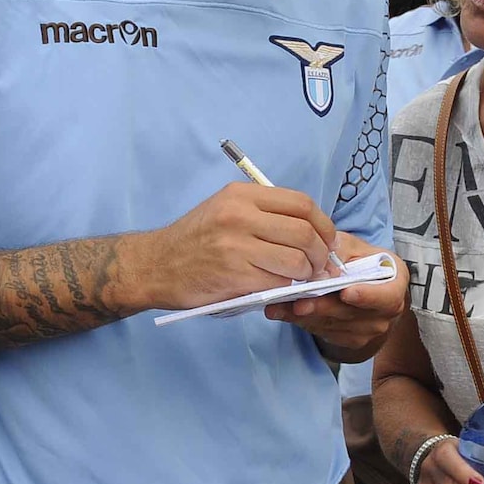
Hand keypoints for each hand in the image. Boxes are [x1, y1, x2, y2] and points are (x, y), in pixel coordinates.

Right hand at [131, 182, 337, 309]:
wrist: (155, 265)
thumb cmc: (194, 240)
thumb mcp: (225, 209)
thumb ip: (263, 214)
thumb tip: (310, 230)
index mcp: (242, 195)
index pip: (302, 203)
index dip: (324, 225)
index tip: (328, 241)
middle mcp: (240, 215)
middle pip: (305, 232)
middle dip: (322, 254)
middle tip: (322, 266)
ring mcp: (237, 246)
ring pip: (297, 260)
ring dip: (308, 274)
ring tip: (304, 279)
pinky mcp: (234, 275)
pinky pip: (278, 282)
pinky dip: (288, 288)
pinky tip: (283, 288)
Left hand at [270, 231, 408, 355]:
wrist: (365, 287)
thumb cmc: (359, 261)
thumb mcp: (353, 247)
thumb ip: (341, 251)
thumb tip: (324, 263)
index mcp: (395, 284)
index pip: (386, 296)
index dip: (367, 296)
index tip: (347, 293)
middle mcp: (387, 312)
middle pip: (352, 313)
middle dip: (322, 307)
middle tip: (298, 303)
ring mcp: (369, 331)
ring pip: (332, 325)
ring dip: (303, 316)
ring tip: (278, 305)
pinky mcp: (349, 340)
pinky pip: (322, 331)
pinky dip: (300, 322)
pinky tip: (281, 311)